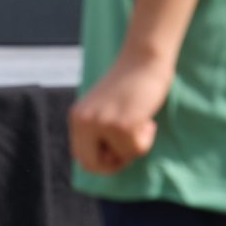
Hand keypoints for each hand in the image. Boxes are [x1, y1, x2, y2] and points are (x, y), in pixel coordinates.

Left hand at [69, 52, 175, 176]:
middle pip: (92, 165)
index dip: (102, 162)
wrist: (144, 59)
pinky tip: (147, 119)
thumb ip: (98, 131)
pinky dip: (146, 139)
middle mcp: (84, 121)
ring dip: (136, 147)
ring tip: (141, 122)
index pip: (81, 157)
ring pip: (119, 158)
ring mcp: (102, 123)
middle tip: (131, 146)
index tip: (120, 153)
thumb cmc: (131, 84)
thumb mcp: (104, 109)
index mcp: (77, 117)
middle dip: (114, 164)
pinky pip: (136, 149)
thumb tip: (104, 162)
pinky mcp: (122, 124)